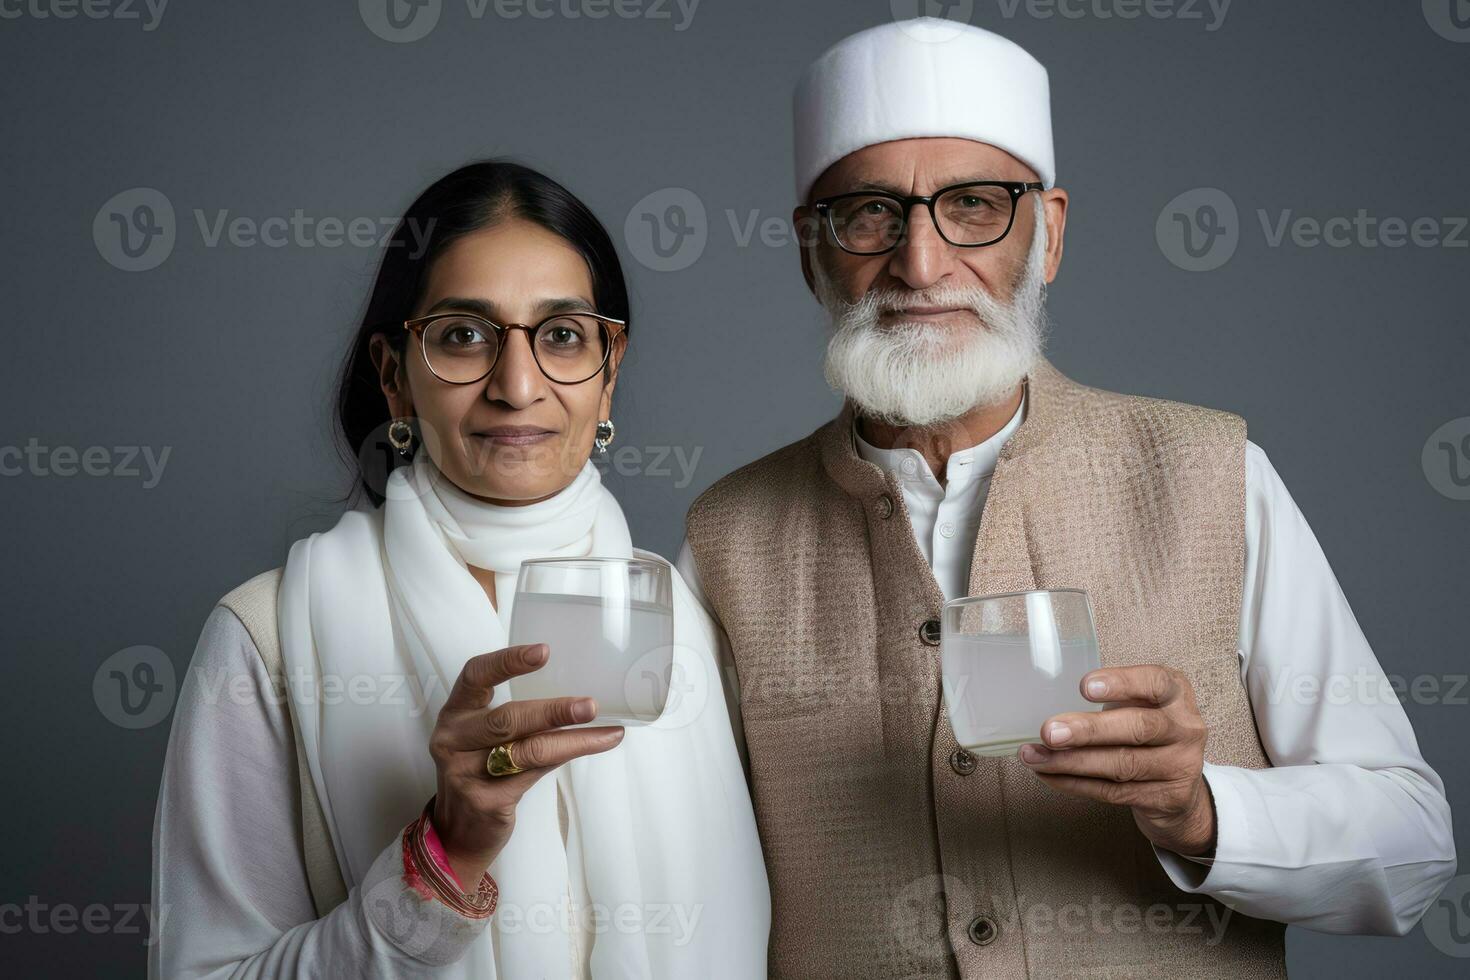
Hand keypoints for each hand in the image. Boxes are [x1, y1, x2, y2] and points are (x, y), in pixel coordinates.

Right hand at [427, 643, 623, 885]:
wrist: (457, 832)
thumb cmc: (481, 771)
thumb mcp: (486, 737)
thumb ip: (518, 716)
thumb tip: (579, 694)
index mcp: (455, 713)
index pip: (475, 676)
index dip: (507, 661)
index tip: (544, 651)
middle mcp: (453, 740)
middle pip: (507, 719)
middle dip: (553, 711)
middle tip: (590, 705)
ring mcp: (466, 773)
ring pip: (528, 750)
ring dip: (573, 739)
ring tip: (608, 732)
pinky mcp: (486, 802)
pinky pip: (534, 774)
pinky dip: (567, 758)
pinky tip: (592, 748)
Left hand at [1018, 664, 1216, 856]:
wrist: (1180, 790)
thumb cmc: (1146, 734)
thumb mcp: (1139, 705)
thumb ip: (1108, 698)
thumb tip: (1044, 699)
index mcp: (1176, 694)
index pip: (1155, 682)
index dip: (1120, 683)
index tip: (1084, 687)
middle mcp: (1185, 728)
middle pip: (1138, 727)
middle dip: (1089, 730)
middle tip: (1050, 732)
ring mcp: (1181, 766)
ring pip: (1122, 765)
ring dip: (1071, 762)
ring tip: (1034, 756)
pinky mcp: (1168, 799)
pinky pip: (1114, 792)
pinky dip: (1075, 784)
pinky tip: (1049, 775)